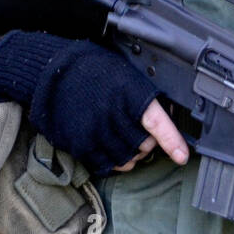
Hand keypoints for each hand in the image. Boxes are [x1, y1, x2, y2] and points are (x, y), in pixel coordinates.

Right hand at [0, 31, 187, 176]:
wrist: (51, 72)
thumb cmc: (91, 69)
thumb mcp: (123, 73)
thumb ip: (144, 95)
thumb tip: (168, 115)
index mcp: (127, 93)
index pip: (156, 121)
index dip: (172, 140)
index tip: (182, 156)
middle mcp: (112, 115)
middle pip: (144, 144)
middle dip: (149, 142)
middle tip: (142, 131)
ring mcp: (95, 132)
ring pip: (127, 158)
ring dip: (133, 154)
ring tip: (126, 139)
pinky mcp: (80, 145)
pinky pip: (106, 164)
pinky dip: (115, 161)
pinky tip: (113, 147)